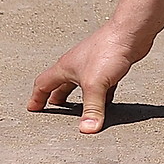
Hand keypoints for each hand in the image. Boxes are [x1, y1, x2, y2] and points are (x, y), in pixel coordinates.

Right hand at [28, 23, 147, 133]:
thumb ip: (92, 109)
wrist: (130, 32)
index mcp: (65, 67)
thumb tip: (86, 130)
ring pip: (80, 85)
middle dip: (56, 98)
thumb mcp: (95, 85)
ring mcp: (93, 65)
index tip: (32, 108)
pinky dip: (100, 96)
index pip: (43, 84)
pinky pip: (101, 85)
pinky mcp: (109, 66)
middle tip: (53, 111)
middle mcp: (76, 65)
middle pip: (60, 84)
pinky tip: (105, 103)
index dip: (37, 98)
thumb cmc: (107, 50)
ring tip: (78, 110)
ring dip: (77, 97)